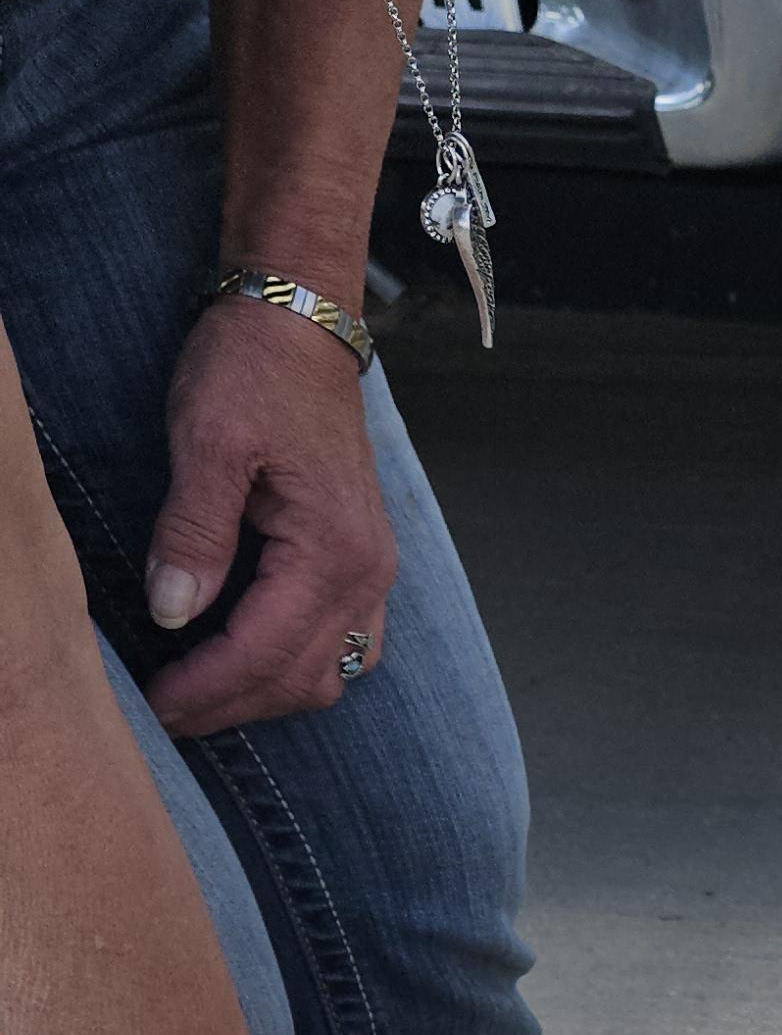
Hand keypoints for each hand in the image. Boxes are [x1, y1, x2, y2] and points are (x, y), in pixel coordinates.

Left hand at [143, 296, 393, 733]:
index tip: (155, 704)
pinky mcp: (364, 564)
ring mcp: (374, 572)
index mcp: (332, 550)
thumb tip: (172, 611)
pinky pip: (346, 647)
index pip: (267, 651)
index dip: (207, 687)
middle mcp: (368, 574)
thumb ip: (193, 531)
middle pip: (304, 680)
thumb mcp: (208, 440)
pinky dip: (295, 667)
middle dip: (232, 704)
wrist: (300, 323)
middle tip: (165, 710)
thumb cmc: (253, 371)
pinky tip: (247, 656)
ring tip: (201, 690)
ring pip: (331, 674)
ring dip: (266, 693)